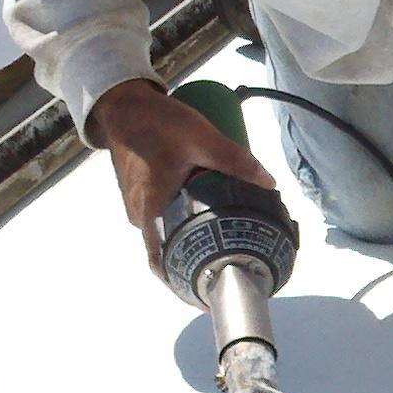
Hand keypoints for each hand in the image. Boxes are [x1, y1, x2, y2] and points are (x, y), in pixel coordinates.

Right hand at [88, 78, 279, 273]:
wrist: (123, 104)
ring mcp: (136, 205)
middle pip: (170, 246)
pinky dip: (180, 218)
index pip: (162, 261)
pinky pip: (161, 215)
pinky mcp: (138, 193)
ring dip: (191, 233)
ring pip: (167, 229)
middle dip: (199, 254)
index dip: (184, 279)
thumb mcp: (202, 139)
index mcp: (151, 211)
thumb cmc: (157, 123)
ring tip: (225, 232)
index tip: (210, 289)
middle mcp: (140, 215)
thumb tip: (269, 183)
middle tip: (232, 256)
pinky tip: (203, 211)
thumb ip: (236, 161)